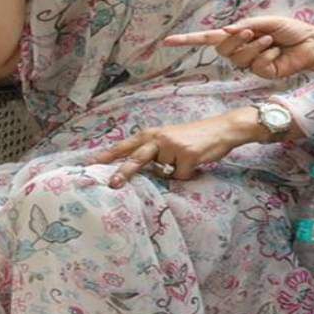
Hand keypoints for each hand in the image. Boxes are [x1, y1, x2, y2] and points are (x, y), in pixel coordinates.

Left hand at [101, 110, 264, 186]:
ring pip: (164, 172)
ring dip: (174, 170)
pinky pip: (180, 176)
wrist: (221, 129)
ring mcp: (172, 146)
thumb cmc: (193, 137)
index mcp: (151, 134)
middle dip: (124, 172)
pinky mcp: (187, 155)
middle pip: (136, 158)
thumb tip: (142, 171)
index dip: (109, 155)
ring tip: (187, 157)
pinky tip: (196, 161)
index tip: (92, 164)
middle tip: (112, 184)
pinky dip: (188, 174)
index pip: (126, 145)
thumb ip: (154, 152)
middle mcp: (159, 138)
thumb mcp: (169, 140)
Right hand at [165, 15, 313, 81]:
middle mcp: (240, 50)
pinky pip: (256, 64)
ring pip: (240, 58)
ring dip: (256, 47)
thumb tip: (225, 31)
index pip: (207, 39)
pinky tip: (278, 53)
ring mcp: (250, 63)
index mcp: (237, 35)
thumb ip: (244, 26)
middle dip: (237, 40)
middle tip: (253, 32)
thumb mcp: (264, 22)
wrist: (309, 43)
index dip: (188, 40)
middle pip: (223, 49)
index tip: (168, 41)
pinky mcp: (261, 73)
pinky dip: (268, 55)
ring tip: (271, 42)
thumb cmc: (288, 29)